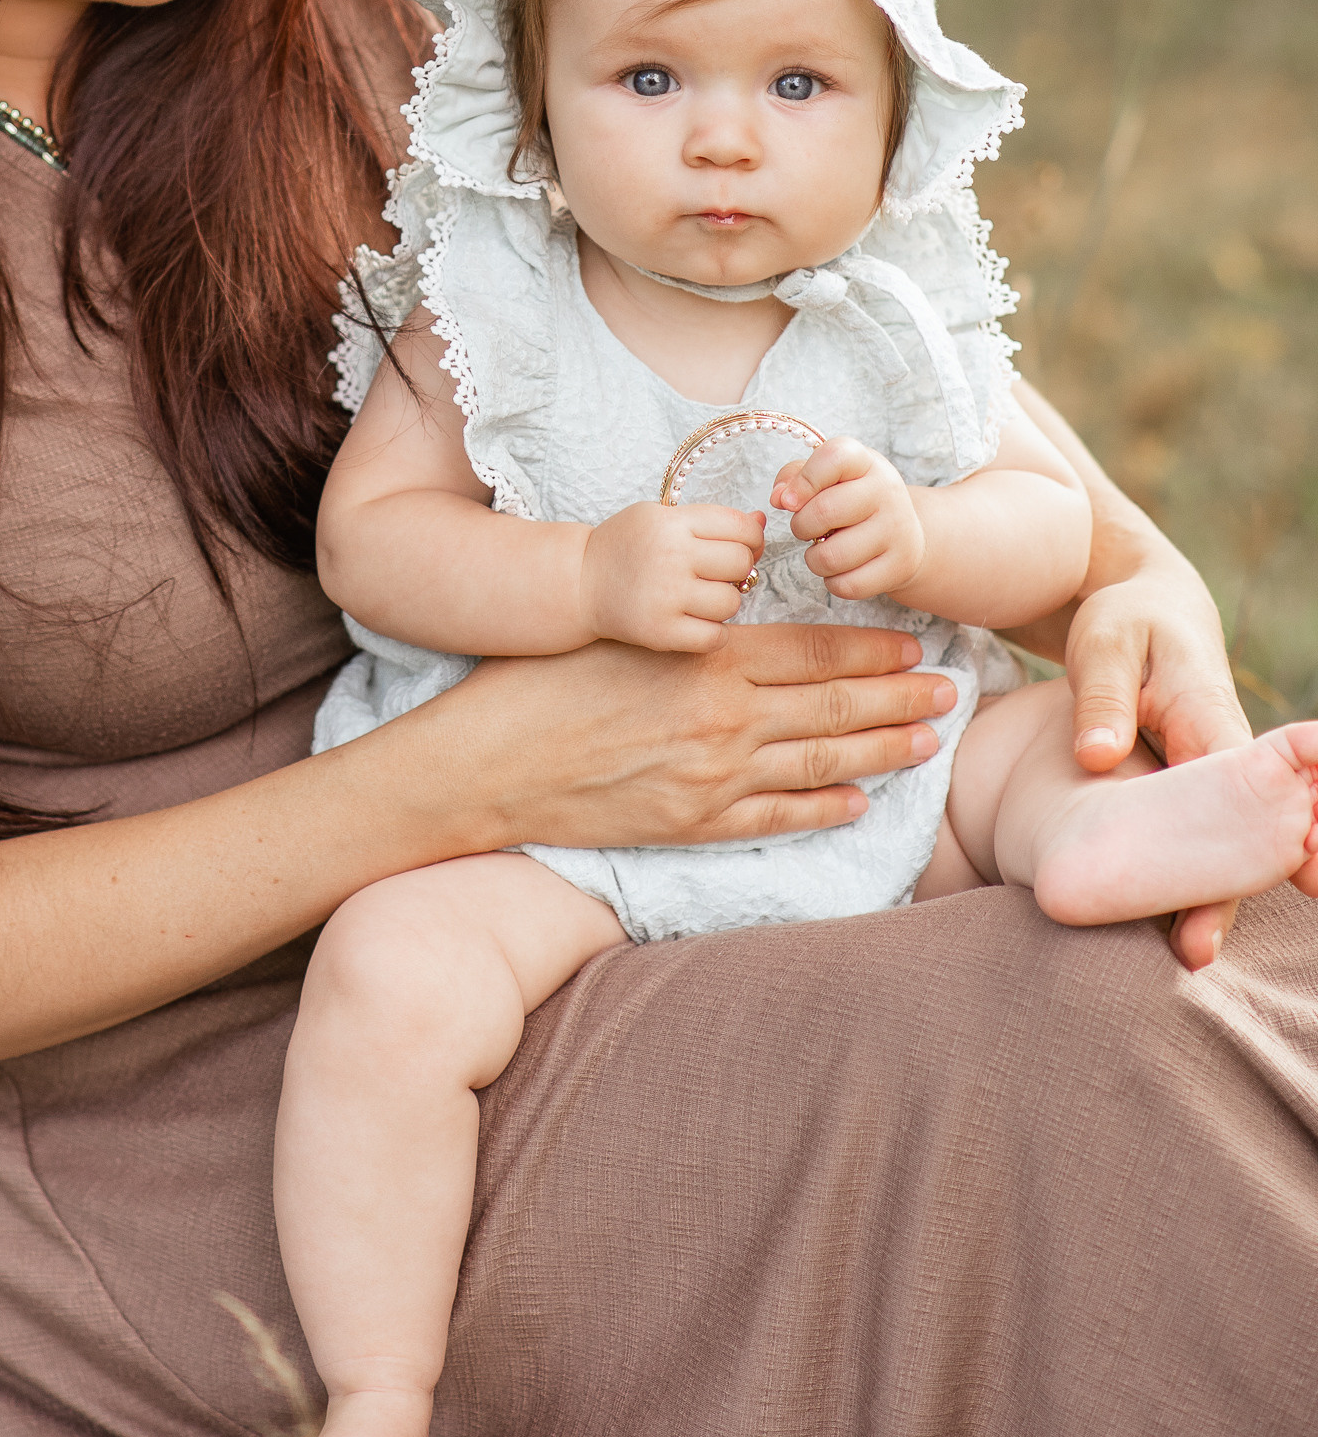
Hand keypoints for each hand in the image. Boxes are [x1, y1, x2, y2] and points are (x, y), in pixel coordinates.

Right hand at [455, 620, 958, 850]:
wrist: (486, 765)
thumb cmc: (540, 681)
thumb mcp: (620, 632)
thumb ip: (689, 624)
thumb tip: (744, 612)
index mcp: (707, 658)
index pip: (816, 649)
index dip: (874, 648)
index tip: (914, 643)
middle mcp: (723, 718)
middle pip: (835, 704)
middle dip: (901, 698)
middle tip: (949, 690)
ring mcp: (713, 778)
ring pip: (821, 761)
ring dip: (882, 751)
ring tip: (927, 742)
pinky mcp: (694, 824)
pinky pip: (778, 819)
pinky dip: (825, 809)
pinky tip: (860, 802)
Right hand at [579, 499, 762, 652]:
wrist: (579, 582)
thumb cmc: (625, 546)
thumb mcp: (661, 517)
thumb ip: (711, 520)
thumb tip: (760, 522)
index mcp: (672, 523)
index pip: (741, 526)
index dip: (750, 538)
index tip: (738, 547)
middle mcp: (670, 556)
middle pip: (741, 562)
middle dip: (737, 569)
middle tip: (717, 574)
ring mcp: (665, 596)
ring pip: (731, 602)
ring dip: (724, 602)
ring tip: (701, 598)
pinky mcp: (661, 632)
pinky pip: (715, 637)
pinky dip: (713, 633)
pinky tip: (696, 622)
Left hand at [772, 437, 925, 601]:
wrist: (905, 533)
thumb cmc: (853, 501)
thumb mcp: (828, 477)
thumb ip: (795, 477)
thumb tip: (779, 498)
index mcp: (865, 462)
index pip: (834, 458)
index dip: (804, 480)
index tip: (788, 501)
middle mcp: (886, 491)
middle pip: (825, 511)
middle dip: (800, 526)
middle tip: (805, 528)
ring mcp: (896, 530)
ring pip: (831, 556)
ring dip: (814, 558)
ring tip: (823, 549)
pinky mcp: (899, 566)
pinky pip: (847, 585)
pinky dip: (833, 581)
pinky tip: (841, 568)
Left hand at [1065, 556, 1278, 968]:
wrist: (1144, 604)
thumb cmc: (1125, 620)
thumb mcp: (1106, 646)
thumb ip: (1103, 700)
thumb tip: (1096, 757)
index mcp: (1209, 717)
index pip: (1243, 788)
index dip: (1268, 839)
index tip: (1297, 881)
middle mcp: (1219, 754)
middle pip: (1239, 834)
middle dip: (1232, 891)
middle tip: (1200, 951)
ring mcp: (1207, 777)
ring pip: (1218, 844)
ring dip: (1211, 893)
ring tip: (1186, 954)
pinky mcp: (1188, 788)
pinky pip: (1193, 837)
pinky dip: (1188, 875)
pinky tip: (1163, 920)